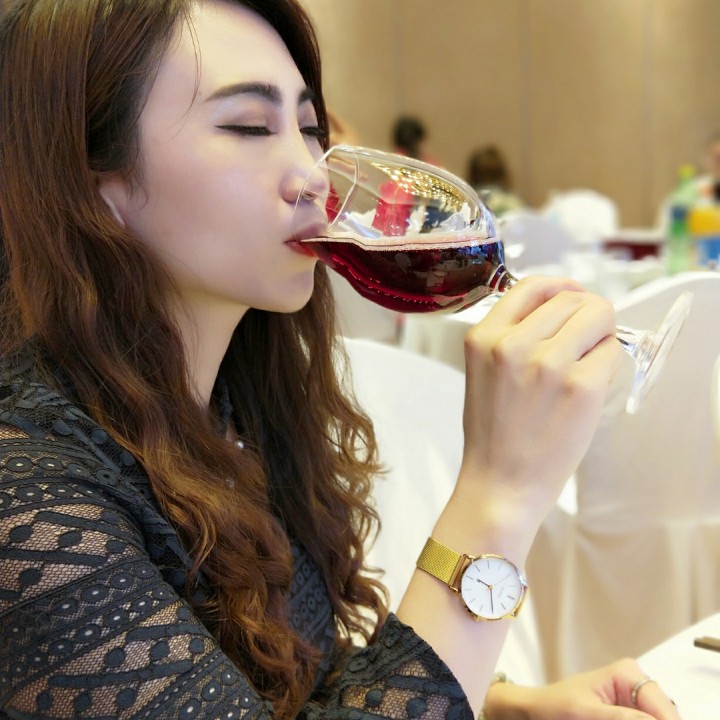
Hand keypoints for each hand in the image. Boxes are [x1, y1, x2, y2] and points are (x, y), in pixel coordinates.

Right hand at [457, 276, 619, 522]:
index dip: (560, 288)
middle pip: (572, 298)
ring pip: (598, 317)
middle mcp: (512, 344)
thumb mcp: (484, 371)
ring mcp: (548, 364)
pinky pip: (611, 353)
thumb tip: (562, 305)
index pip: (532, 285)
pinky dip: (607, 364)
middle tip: (586, 341)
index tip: (573, 298)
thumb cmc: (493, 433)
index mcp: (483, 337)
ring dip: (600, 335)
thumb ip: (512, 334)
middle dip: (586, 314)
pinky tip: (588, 387)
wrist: (501, 484)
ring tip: (585, 364)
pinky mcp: (581, 386)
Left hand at [484, 658, 681, 718]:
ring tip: (602, 718)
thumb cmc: (555, 707)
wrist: (538, 711)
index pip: (664, 709)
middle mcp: (636, 683)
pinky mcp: (628, 712)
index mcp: (627, 673)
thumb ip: (621, 719)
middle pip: (664, 716)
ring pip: (656, 718)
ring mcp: (634, 699)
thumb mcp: (585, 714)